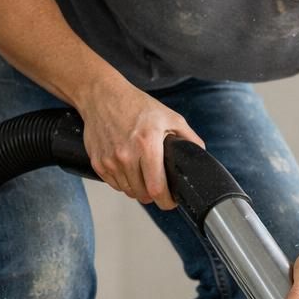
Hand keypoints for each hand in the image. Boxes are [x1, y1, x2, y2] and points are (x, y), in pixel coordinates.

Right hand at [78, 82, 203, 209]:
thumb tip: (200, 156)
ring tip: (143, 173)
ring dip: (138, 188)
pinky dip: (123, 182)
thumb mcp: (170, 117)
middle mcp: (126, 155)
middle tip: (158, 185)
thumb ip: (189, 138)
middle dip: (154, 194)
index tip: (171, 201)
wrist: (103, 96)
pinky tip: (128, 168)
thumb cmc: (136, 106)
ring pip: (128, 191)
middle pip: (142, 194)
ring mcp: (109, 160)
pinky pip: (114, 184)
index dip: (166, 200)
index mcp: (147, 144)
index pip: (156, 188)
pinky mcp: (97, 162)